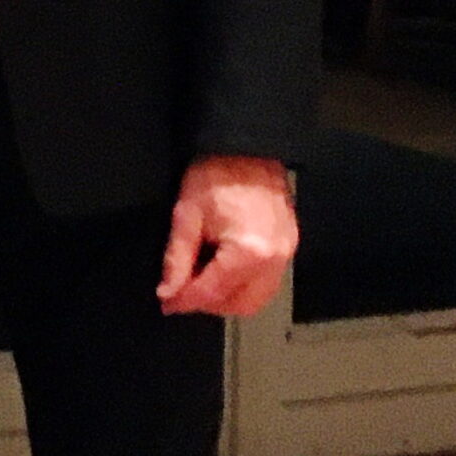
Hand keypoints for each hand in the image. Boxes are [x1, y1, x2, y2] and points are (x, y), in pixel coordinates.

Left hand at [157, 154, 297, 317]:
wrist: (246, 151)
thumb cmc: (216, 176)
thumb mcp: (186, 217)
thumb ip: (177, 260)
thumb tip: (169, 292)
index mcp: (249, 252)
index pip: (213, 292)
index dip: (185, 300)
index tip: (167, 303)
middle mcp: (274, 259)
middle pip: (241, 304)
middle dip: (209, 304)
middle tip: (182, 292)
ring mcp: (286, 254)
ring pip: (257, 298)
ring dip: (228, 298)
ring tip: (200, 280)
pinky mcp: (288, 247)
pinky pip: (267, 281)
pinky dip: (243, 284)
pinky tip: (221, 269)